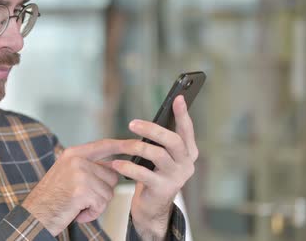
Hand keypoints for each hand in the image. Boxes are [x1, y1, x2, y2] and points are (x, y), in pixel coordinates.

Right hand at [21, 140, 119, 235]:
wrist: (35, 215)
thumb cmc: (51, 198)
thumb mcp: (67, 174)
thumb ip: (88, 166)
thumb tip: (114, 166)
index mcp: (73, 153)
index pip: (104, 145)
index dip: (123, 145)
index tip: (137, 143)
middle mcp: (77, 160)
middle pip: (111, 175)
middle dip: (102, 191)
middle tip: (82, 198)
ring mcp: (80, 174)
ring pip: (108, 192)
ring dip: (96, 204)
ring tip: (77, 205)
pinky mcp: (82, 190)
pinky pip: (101, 204)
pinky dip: (91, 213)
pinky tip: (76, 212)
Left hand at [110, 95, 197, 239]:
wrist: (152, 207)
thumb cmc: (154, 174)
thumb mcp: (160, 156)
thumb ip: (160, 141)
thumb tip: (146, 120)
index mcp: (188, 153)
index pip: (187, 130)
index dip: (183, 114)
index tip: (178, 98)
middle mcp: (186, 164)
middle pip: (173, 141)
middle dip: (153, 129)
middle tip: (132, 123)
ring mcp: (176, 177)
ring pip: (159, 155)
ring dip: (138, 147)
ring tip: (123, 144)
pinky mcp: (162, 189)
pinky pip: (144, 174)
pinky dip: (129, 167)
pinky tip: (117, 163)